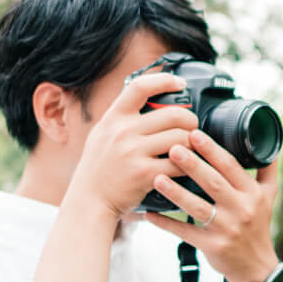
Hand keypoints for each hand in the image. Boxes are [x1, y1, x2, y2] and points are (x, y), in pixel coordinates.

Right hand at [64, 71, 198, 222]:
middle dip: (191, 120)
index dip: (164, 80)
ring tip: (191, 148)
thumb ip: (123, 118)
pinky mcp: (145, 174)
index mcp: (113, 118)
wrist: (89, 200)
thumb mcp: (102, 134)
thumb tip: (151, 98)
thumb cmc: (99, 167)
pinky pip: (178, 164)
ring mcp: (133, 153)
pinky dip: (188, 165)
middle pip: (173, 114)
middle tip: (193, 127)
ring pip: (181, 138)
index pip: (140, 87)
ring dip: (193, 144)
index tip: (179, 83)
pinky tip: (186, 167)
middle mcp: (122, 132)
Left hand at [144, 129, 278, 281]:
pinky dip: (166, 224)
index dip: (212, 150)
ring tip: (157, 178)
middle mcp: (241, 210)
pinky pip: (185, 233)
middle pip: (213, 183)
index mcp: (252, 194)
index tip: (194, 133)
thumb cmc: (258, 225)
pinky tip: (149, 214)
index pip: (231, 167)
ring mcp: (226, 229)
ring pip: (197, 208)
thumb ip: (266, 169)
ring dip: (176, 193)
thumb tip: (270, 142)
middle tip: (173, 148)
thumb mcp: (269, 196)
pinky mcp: (212, 246)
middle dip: (193, 165)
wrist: (257, 267)